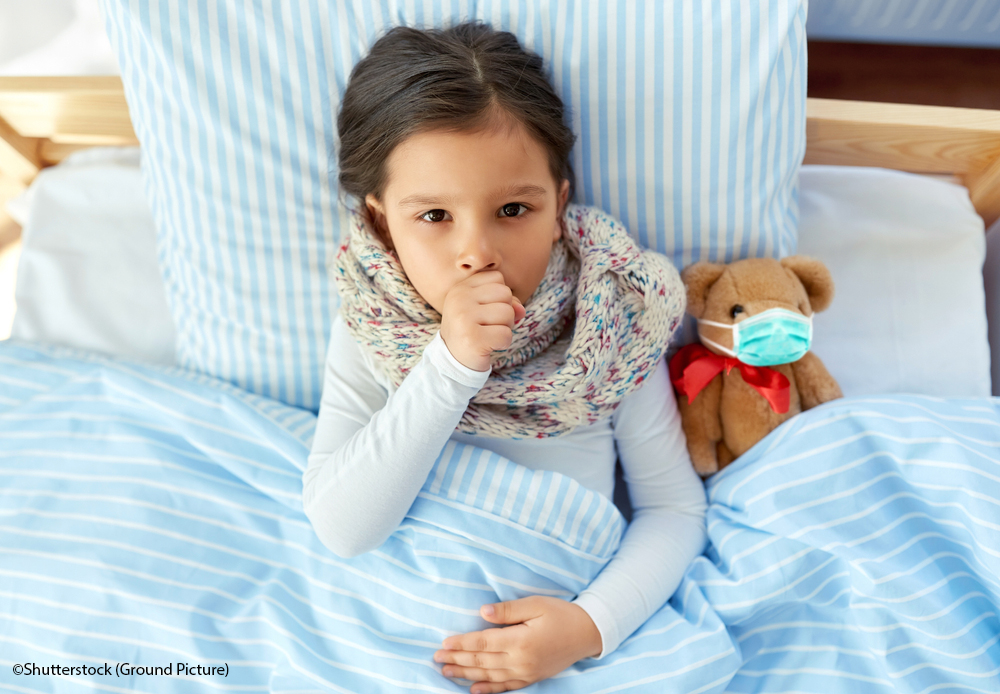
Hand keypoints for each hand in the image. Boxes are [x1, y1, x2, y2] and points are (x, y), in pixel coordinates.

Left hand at [432, 595, 602, 692]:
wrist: (588, 633)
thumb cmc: (562, 614)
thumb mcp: (536, 604)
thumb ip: (508, 610)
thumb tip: (482, 613)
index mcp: (520, 640)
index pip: (483, 643)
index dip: (462, 643)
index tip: (444, 643)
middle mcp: (521, 660)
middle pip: (482, 661)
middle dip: (457, 659)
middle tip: (436, 658)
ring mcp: (526, 673)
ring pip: (489, 676)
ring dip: (465, 674)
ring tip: (446, 672)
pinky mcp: (531, 678)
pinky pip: (505, 687)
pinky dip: (487, 690)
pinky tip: (473, 690)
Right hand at [440, 271, 526, 371]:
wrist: (454, 361)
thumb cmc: (473, 330)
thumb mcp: (486, 309)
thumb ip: (506, 302)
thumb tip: (521, 310)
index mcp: (461, 287)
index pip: (497, 278)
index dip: (500, 296)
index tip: (485, 311)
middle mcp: (459, 298)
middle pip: (505, 293)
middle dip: (506, 312)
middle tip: (488, 326)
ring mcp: (464, 317)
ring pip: (508, 313)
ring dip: (505, 328)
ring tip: (488, 335)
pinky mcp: (472, 338)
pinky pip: (506, 335)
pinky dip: (503, 343)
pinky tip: (489, 346)